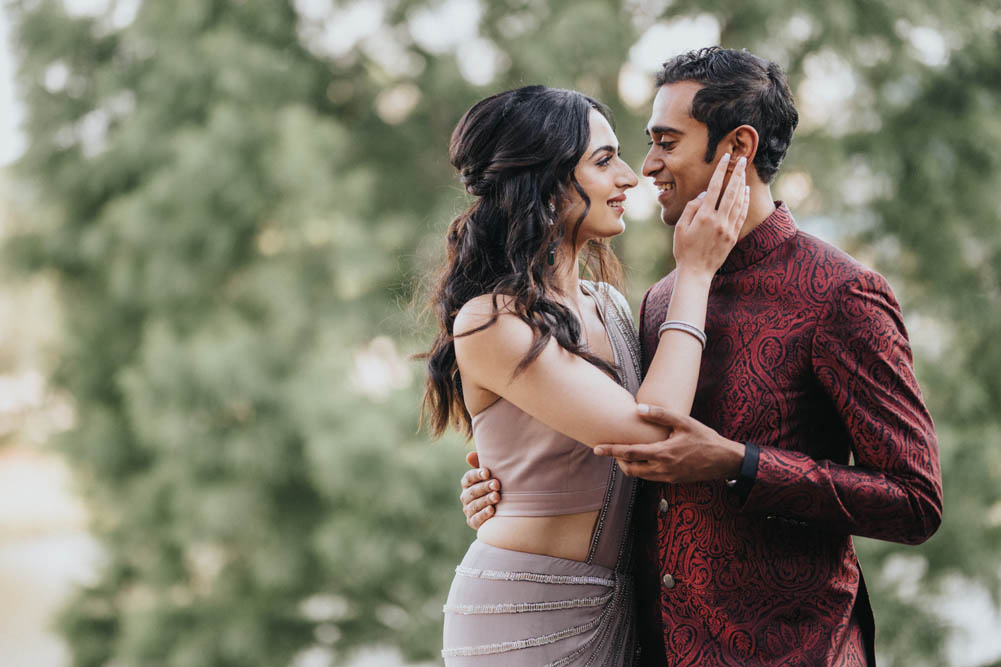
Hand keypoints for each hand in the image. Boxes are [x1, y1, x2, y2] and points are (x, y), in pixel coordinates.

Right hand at [460, 451, 500, 529]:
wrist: (503, 510)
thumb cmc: (496, 486)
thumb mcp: (491, 476)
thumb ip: (481, 465)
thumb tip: (469, 456)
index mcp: (468, 484)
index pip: (468, 478)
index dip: (477, 475)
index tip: (488, 472)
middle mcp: (465, 496)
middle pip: (472, 491)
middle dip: (485, 487)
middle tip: (497, 484)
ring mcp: (468, 510)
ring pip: (474, 504)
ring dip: (485, 500)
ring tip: (497, 496)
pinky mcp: (473, 522)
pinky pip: (476, 519)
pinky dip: (484, 514)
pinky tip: (492, 510)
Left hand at [593, 404, 744, 482]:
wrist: (724, 460)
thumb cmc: (705, 438)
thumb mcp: (684, 422)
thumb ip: (661, 415)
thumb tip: (638, 409)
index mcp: (663, 453)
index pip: (629, 453)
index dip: (611, 451)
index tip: (596, 448)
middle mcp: (662, 468)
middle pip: (630, 468)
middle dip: (618, 460)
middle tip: (612, 448)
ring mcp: (667, 477)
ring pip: (639, 475)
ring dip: (629, 465)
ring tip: (626, 451)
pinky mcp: (673, 480)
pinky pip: (650, 476)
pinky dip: (642, 468)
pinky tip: (644, 457)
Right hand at [672, 153, 748, 276]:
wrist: (696, 272)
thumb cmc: (684, 249)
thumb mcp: (680, 227)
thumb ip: (691, 208)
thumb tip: (703, 194)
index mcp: (704, 216)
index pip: (714, 187)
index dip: (720, 170)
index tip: (725, 158)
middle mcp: (719, 220)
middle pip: (731, 191)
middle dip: (737, 173)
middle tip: (742, 159)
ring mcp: (728, 228)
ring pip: (739, 201)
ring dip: (742, 184)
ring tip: (744, 171)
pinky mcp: (733, 236)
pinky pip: (742, 214)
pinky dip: (745, 201)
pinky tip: (745, 192)